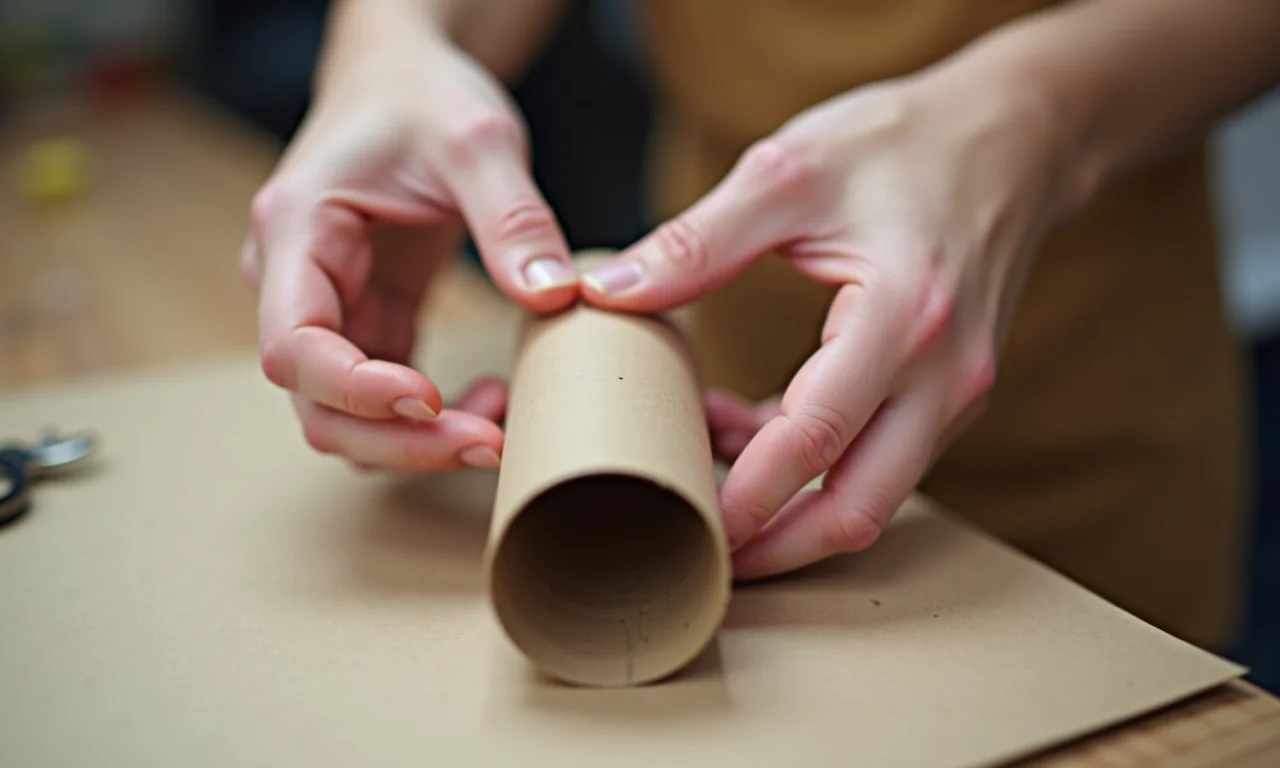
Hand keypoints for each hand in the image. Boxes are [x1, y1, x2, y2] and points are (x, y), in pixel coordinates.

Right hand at [242, 32, 577, 471]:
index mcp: (296, 230)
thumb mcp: (478, 140)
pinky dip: (433, 418)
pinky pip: (387, 397)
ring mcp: (329, 308)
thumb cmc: (423, 95)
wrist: (405, 78)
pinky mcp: (370, 320)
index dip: (354, 391)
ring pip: (347, 416)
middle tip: (488, 443)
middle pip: (318, 403)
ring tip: (498, 426)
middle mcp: (295, 280)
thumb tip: (553, 299)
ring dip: (417, 441)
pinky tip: (490, 400)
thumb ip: (512, 217)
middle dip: (398, 441)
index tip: (428, 400)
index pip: (293, 345)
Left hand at [584, 69, 1079, 578]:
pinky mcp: (951, 394)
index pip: (815, 441)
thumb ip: (698, 241)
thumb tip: (608, 294)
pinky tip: (743, 429)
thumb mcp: (790, 172)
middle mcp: (945, 374)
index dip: (744, 499)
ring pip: (873, 497)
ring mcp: (958, 392)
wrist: (1013, 134)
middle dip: (772, 549)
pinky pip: (881, 460)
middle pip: (858, 509)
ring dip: (787, 507)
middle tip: (691, 552)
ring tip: (700, 470)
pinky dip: (813, 469)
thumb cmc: (902, 142)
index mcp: (904, 316)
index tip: (675, 522)